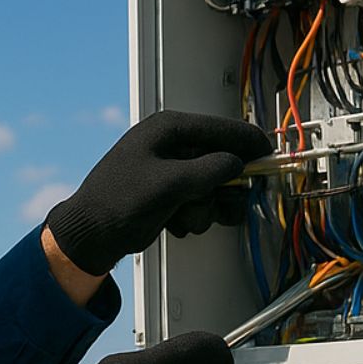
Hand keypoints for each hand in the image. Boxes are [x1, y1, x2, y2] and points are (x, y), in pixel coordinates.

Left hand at [46, 110, 272, 275]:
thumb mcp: (171, 183)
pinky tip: (176, 224)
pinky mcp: (170, 194)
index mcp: (169, 129)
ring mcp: (172, 171)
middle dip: (223, 188)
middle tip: (222, 203)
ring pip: (214, 187)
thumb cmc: (119, 201)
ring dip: (206, 208)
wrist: (91, 234)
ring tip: (184, 217)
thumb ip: (211, 170)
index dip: (248, 143)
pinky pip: (201, 203)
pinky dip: (194, 217)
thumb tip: (239, 164)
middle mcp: (172, 145)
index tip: (270, 157)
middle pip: (223, 161)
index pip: (222, 129)